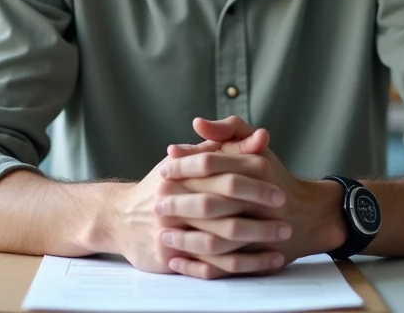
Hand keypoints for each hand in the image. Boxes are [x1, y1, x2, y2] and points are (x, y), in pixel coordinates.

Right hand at [111, 152, 289, 276]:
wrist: (119, 218)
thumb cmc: (162, 187)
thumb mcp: (186, 162)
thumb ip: (223, 147)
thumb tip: (261, 136)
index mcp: (179, 173)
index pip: (220, 170)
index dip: (250, 176)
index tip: (278, 183)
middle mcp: (173, 200)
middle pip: (221, 204)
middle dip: (255, 208)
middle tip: (284, 211)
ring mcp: (171, 231)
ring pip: (219, 239)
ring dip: (254, 240)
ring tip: (282, 240)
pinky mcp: (171, 258)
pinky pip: (213, 265)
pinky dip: (243, 266)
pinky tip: (266, 262)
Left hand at [159, 117, 346, 277]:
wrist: (305, 216)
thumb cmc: (271, 177)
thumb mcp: (254, 147)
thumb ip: (227, 130)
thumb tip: (197, 124)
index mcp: (256, 167)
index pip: (211, 164)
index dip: (183, 166)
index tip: (163, 170)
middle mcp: (260, 200)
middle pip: (211, 203)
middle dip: (179, 205)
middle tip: (156, 206)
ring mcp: (260, 232)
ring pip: (215, 240)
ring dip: (185, 240)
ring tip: (163, 235)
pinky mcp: (257, 258)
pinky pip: (223, 268)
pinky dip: (197, 267)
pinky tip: (177, 261)